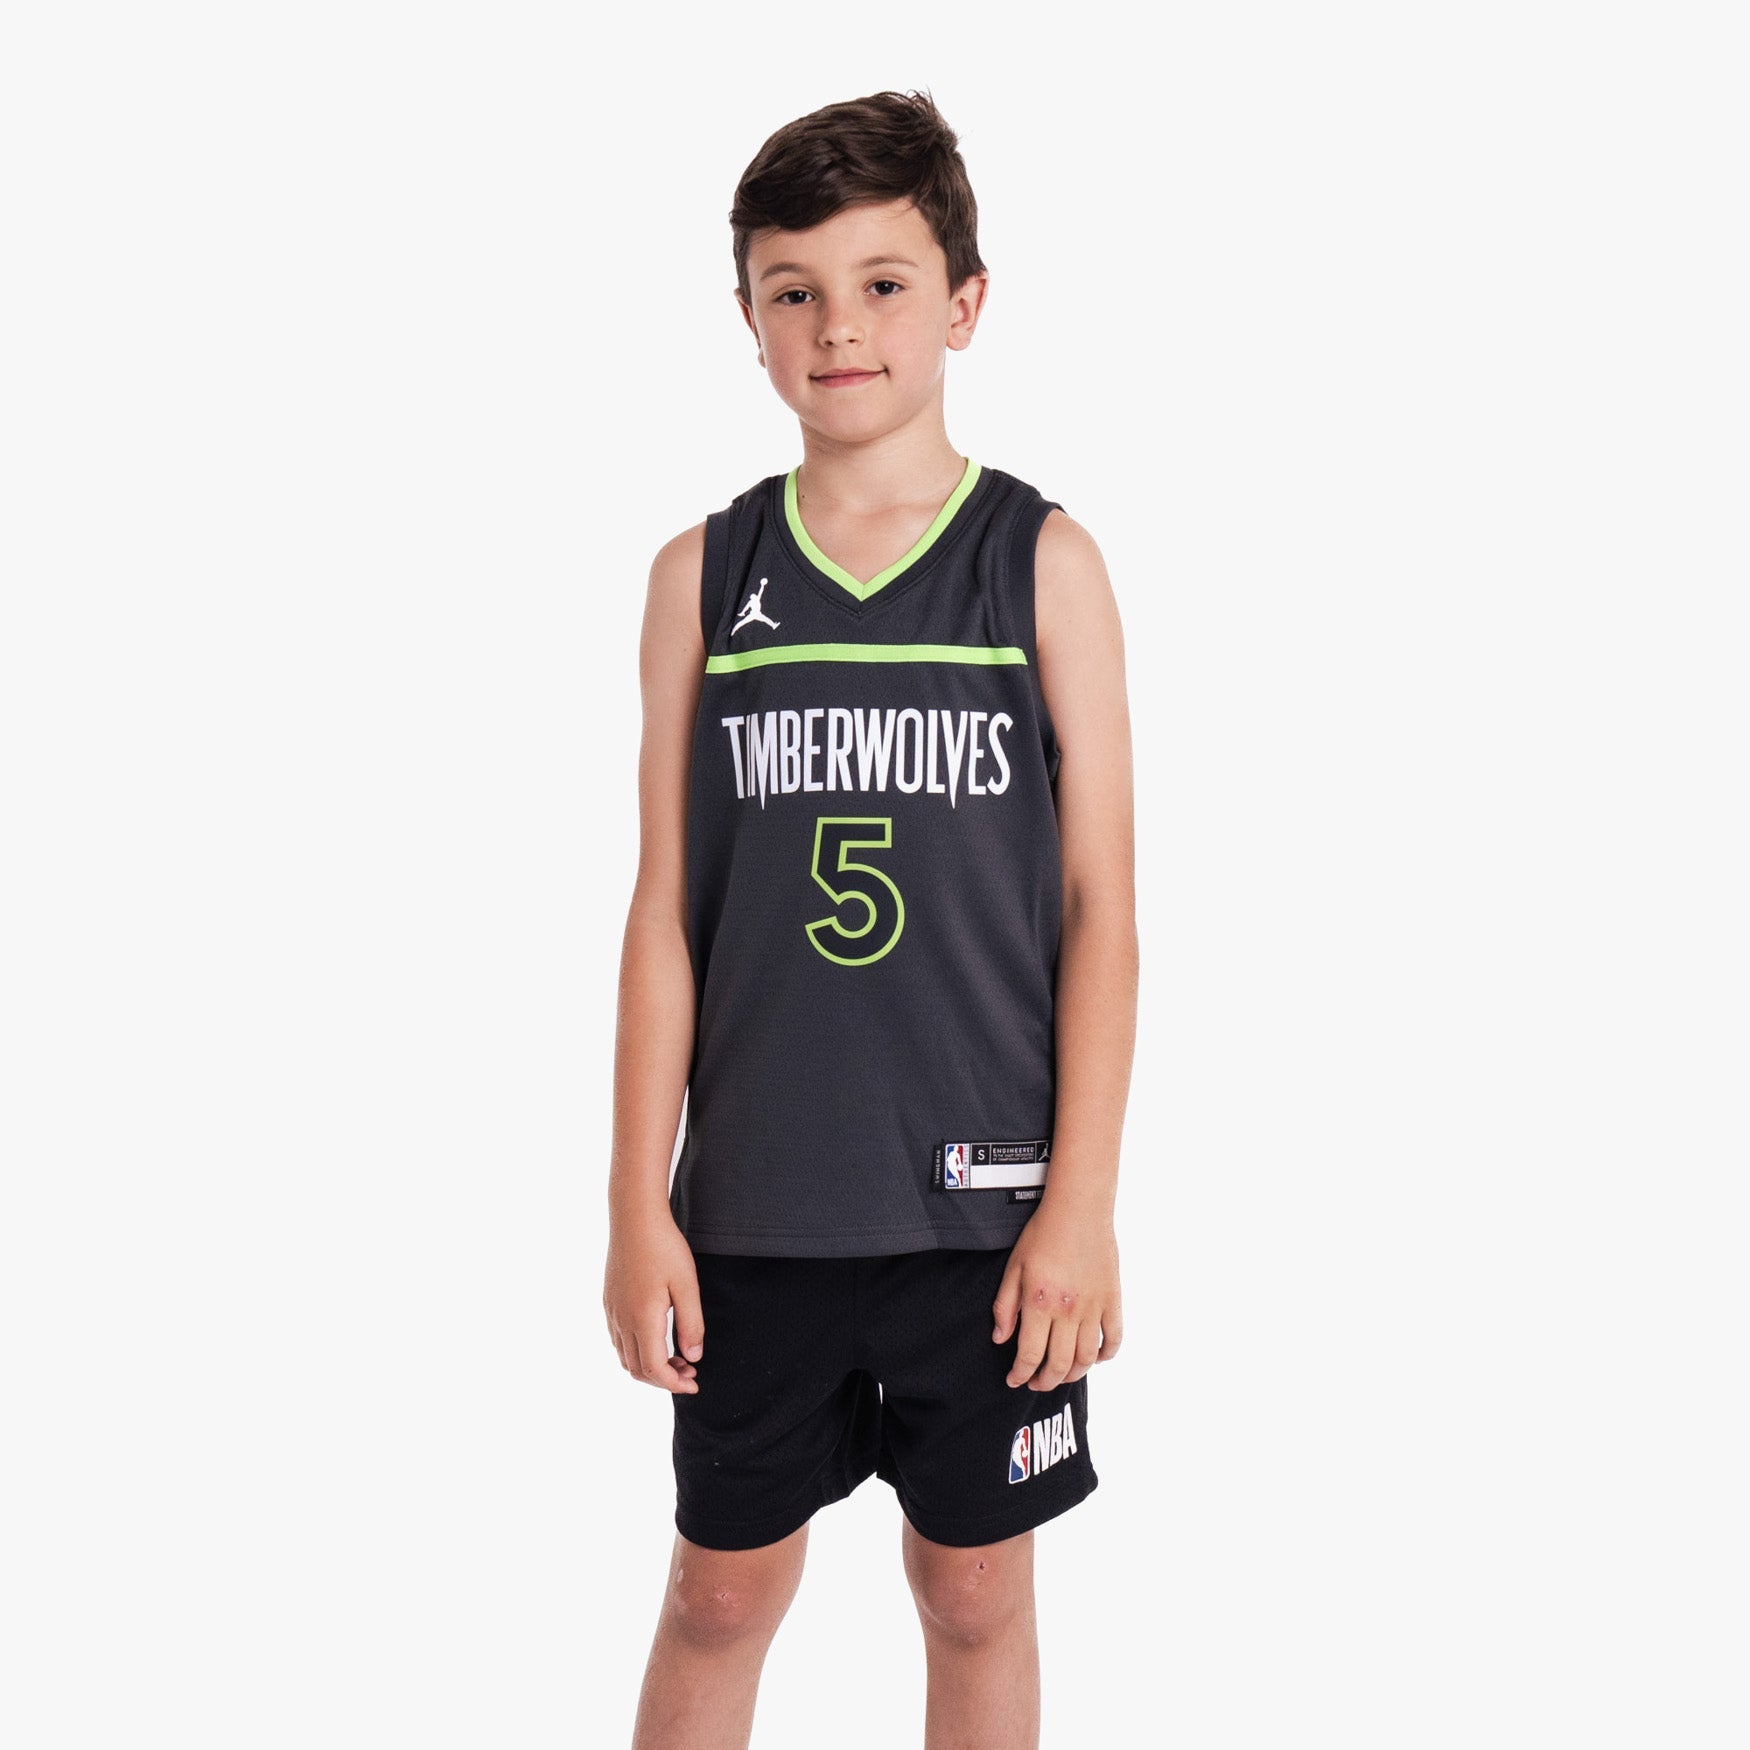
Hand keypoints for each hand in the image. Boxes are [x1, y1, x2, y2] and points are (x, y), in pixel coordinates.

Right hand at [603, 1210, 704, 1393]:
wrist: (634, 1217)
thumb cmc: (664, 1247)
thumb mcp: (687, 1285)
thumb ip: (691, 1324)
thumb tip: (693, 1357)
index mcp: (642, 1319)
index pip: (654, 1369)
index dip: (674, 1384)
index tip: (695, 1383)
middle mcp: (621, 1320)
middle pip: (637, 1370)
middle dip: (664, 1379)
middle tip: (690, 1371)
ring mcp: (612, 1311)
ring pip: (625, 1357)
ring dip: (650, 1366)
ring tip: (677, 1357)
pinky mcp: (609, 1301)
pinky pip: (618, 1340)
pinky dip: (637, 1351)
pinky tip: (657, 1338)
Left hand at [992, 1204, 1121, 1390]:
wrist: (1078, 1210)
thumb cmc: (1043, 1233)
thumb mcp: (1014, 1267)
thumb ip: (1005, 1305)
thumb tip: (1000, 1338)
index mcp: (1039, 1302)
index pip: (1029, 1355)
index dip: (1020, 1374)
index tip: (1015, 1380)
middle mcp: (1068, 1310)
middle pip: (1059, 1364)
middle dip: (1045, 1382)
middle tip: (1036, 1383)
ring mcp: (1093, 1307)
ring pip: (1086, 1358)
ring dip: (1073, 1374)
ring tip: (1061, 1375)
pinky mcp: (1112, 1300)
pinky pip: (1113, 1339)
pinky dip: (1104, 1355)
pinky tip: (1093, 1358)